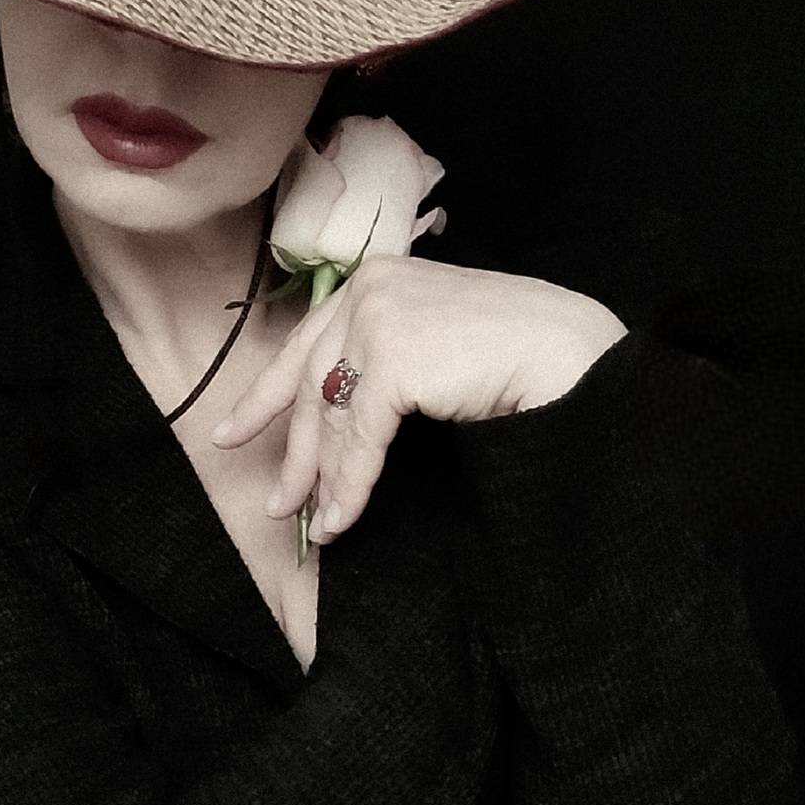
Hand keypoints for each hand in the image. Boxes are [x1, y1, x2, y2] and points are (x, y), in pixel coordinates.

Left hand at [210, 255, 627, 542]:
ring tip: (316, 526)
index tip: (233, 431)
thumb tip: (340, 422)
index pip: (307, 344)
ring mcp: (377, 320)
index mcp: (378, 278)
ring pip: (330, 417)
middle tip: (276, 504)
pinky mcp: (392, 360)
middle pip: (309, 385)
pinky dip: (350, 486)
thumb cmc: (520, 352)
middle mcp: (369, 289)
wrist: (571, 354)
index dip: (266, 395)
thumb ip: (386, 359)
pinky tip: (343, 521)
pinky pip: (358, 440)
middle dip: (292, 453)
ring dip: (323, 480)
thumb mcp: (436, 344)